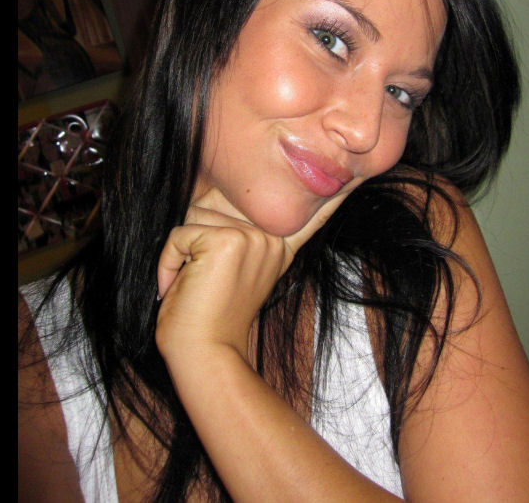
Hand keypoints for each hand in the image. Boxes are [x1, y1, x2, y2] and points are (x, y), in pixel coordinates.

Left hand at [155, 187, 348, 369]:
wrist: (206, 355)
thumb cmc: (213, 317)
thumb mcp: (240, 271)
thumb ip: (244, 236)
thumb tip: (219, 196)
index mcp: (281, 246)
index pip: (313, 212)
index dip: (335, 190)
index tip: (358, 172)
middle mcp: (273, 238)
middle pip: (222, 202)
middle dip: (199, 235)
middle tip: (206, 278)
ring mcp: (253, 237)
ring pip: (196, 216)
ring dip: (182, 253)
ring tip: (195, 284)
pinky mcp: (226, 240)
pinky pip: (180, 234)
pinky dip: (170, 263)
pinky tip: (180, 286)